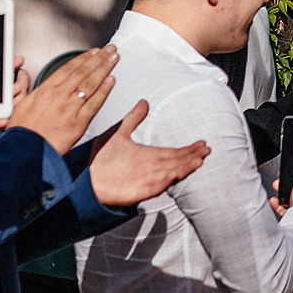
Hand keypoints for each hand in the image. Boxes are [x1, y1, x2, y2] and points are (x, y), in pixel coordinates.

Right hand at [8, 46, 116, 154]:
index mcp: (46, 89)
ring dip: (105, 68)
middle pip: (83, 71)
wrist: (24, 150)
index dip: (83, 58)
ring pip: (91, 83)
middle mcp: (60, 95)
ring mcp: (70, 107)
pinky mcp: (79, 122)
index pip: (69, 68)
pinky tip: (111, 80)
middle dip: (99, 58)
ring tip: (114, 58)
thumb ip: (27, 89)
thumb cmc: (21, 131)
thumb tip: (24, 78)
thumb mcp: (19, 104)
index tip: (93, 51)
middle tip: (110, 49)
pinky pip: (95, 103)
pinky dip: (104, 90)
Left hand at [87, 100, 210, 209]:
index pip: (173, 152)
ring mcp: (146, 180)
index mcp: (148, 156)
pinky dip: (168, 179)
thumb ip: (133, 118)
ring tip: (200, 160)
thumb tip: (144, 101)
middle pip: (176, 162)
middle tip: (208, 150)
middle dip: (192, 156)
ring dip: (185, 167)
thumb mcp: (119, 133)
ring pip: (171, 173)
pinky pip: (157, 185)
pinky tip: (177, 173)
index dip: (188, 149)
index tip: (202, 143)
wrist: (84, 177)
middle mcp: (151, 168)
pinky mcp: (138, 190)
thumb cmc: (101, 158)